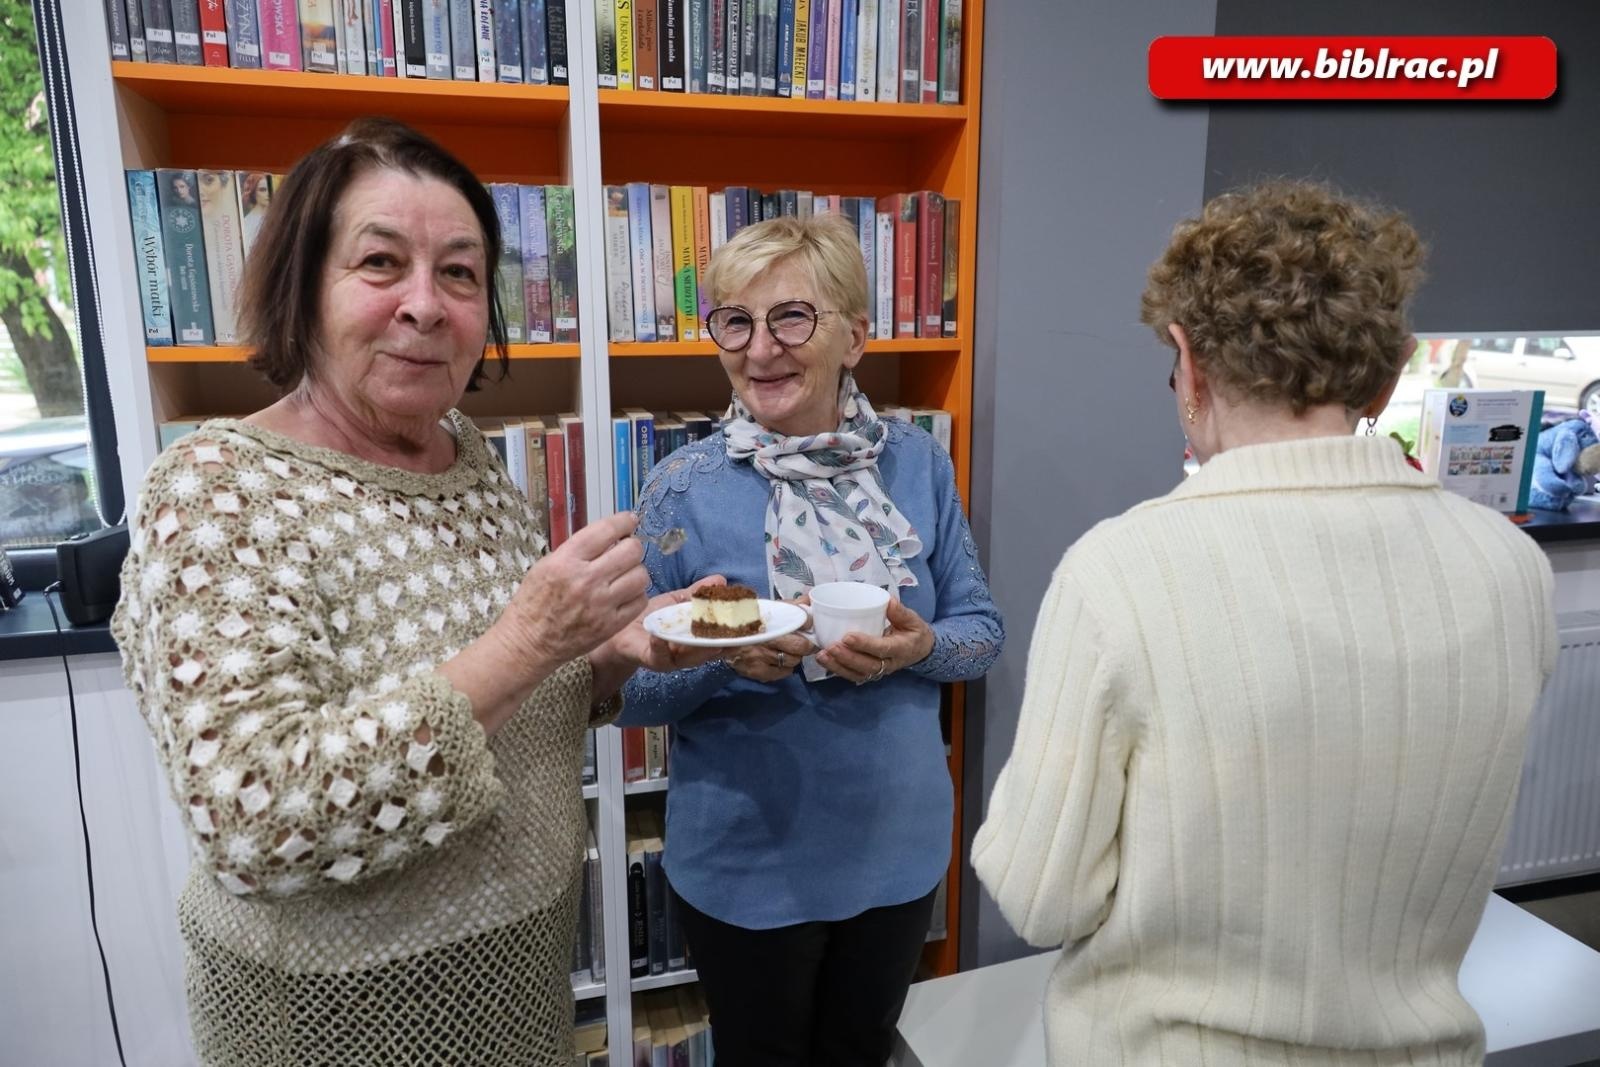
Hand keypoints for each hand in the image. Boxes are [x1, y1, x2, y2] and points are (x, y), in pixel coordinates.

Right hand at [492, 512, 651, 670]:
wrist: (528, 642)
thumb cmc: (534, 603)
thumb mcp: (547, 565)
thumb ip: (577, 550)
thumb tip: (609, 536)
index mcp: (566, 561)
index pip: (606, 530)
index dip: (624, 521)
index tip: (630, 520)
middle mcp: (586, 580)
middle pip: (631, 551)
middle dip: (632, 546)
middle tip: (626, 551)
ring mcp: (601, 604)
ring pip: (641, 575)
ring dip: (636, 571)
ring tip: (624, 575)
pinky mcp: (611, 625)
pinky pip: (640, 601)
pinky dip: (636, 595)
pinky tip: (624, 594)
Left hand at [598, 575, 731, 675]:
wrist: (619, 632)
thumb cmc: (652, 618)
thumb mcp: (677, 602)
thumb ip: (698, 594)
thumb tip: (722, 579)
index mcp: (698, 639)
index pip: (723, 639)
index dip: (739, 634)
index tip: (754, 625)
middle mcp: (688, 653)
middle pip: (712, 651)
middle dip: (726, 644)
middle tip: (739, 634)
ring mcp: (671, 659)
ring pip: (690, 658)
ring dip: (700, 648)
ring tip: (710, 639)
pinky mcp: (651, 660)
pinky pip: (658, 656)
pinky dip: (660, 645)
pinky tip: (660, 635)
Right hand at [725, 600, 816, 682]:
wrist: (722, 637)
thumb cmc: (748, 622)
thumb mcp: (768, 608)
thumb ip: (790, 605)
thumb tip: (808, 600)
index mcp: (769, 619)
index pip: (799, 620)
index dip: (808, 623)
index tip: (808, 625)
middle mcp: (766, 638)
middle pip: (801, 645)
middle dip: (805, 644)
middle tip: (802, 642)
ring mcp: (761, 656)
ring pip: (793, 660)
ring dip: (794, 656)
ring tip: (786, 650)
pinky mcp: (757, 670)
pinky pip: (783, 673)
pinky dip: (785, 668)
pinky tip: (778, 660)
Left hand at [815, 597, 933, 684]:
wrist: (920, 650)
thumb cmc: (914, 632)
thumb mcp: (913, 620)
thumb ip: (900, 612)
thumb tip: (888, 601)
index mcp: (901, 649)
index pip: (882, 649)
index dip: (865, 644)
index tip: (847, 636)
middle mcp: (889, 664)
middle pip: (867, 665)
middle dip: (847, 657)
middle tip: (830, 647)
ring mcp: (879, 671)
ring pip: (858, 674)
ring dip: (838, 666)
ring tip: (822, 656)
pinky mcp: (870, 673)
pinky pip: (853, 675)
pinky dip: (838, 670)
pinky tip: (824, 661)